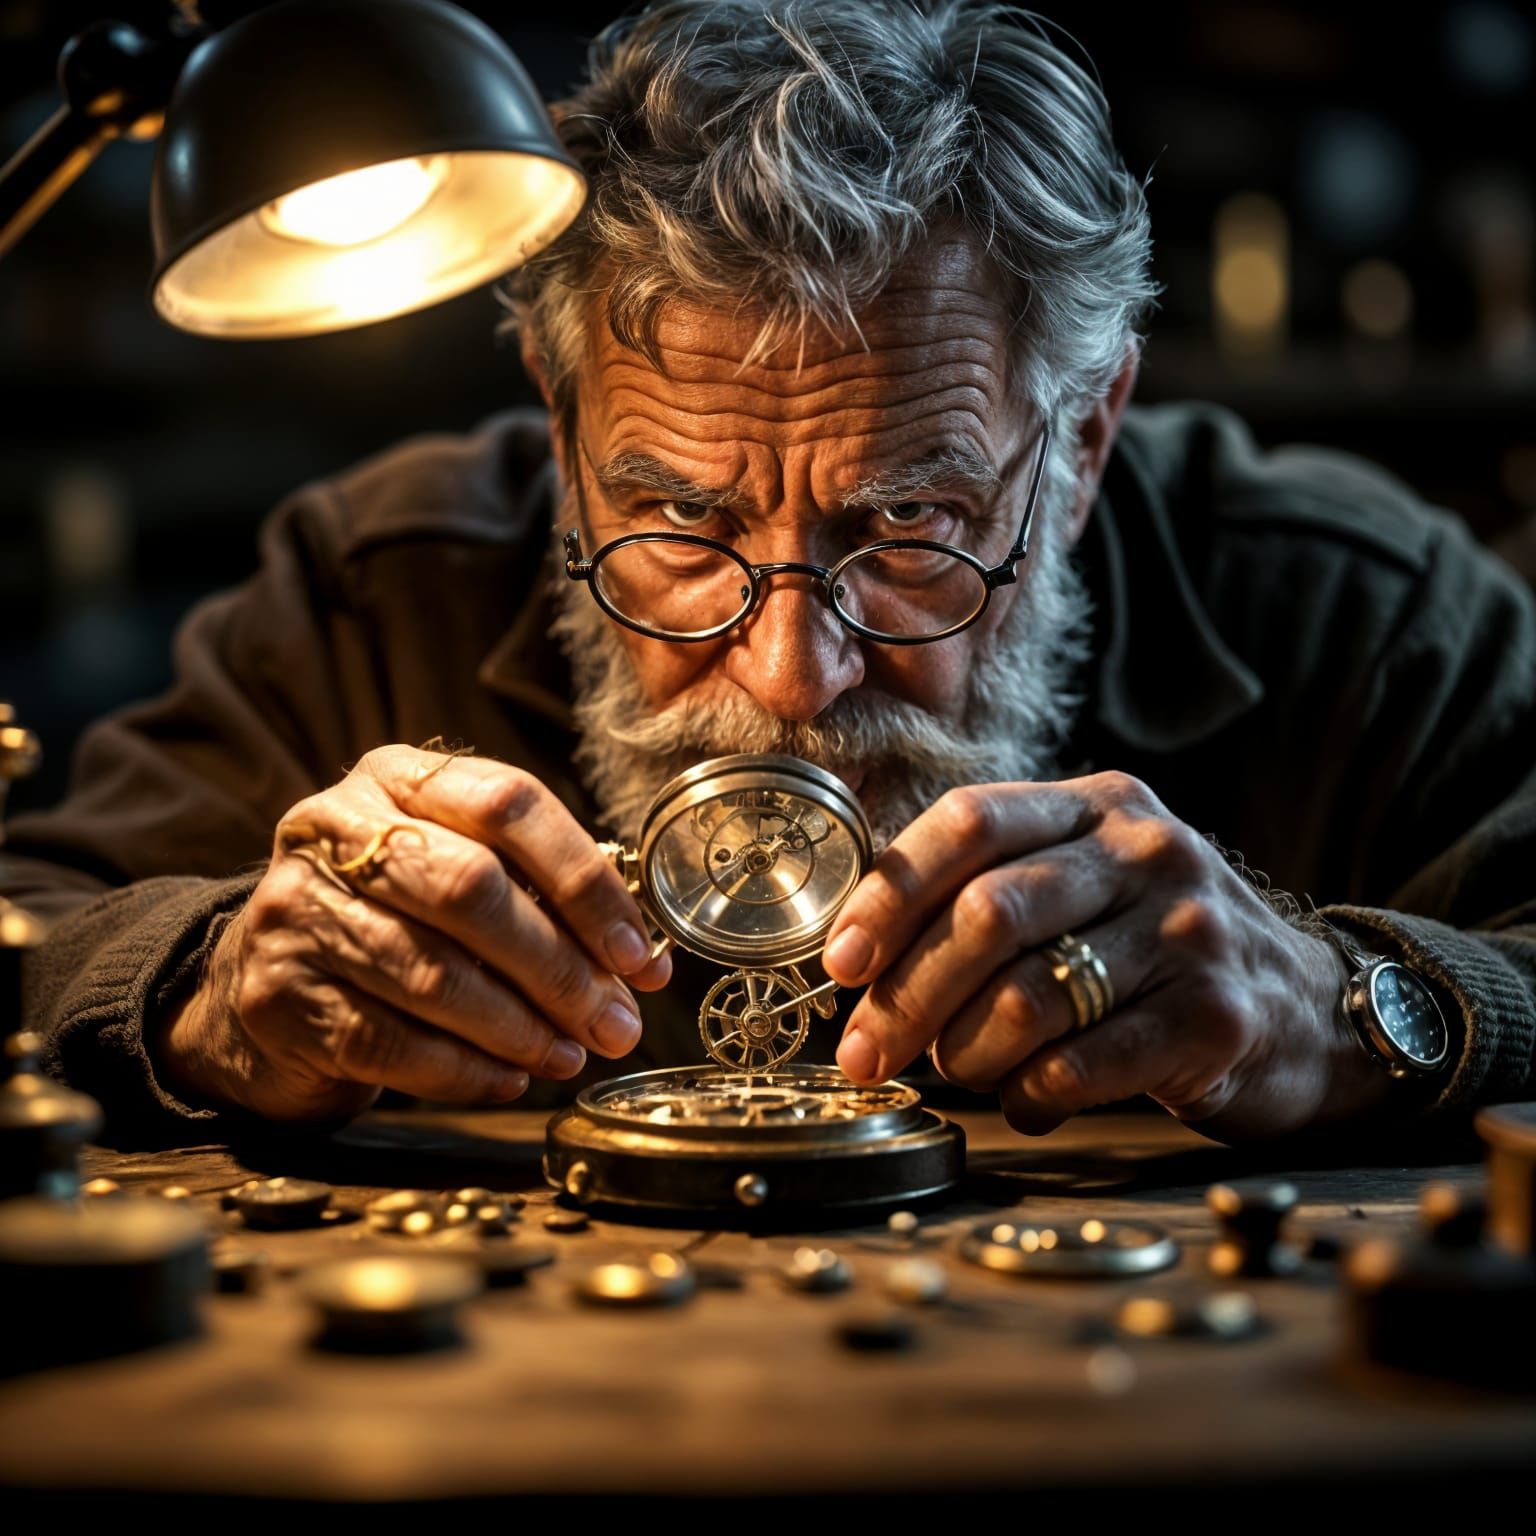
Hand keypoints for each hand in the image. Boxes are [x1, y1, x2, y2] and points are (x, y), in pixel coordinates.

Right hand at [153, 745, 670, 1123]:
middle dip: (558, 966)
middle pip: (470, 889)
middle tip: (616, 1022)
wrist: (257, 979)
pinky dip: (465, 1069)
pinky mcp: (277, 996)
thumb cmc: (392, 918)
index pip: (507, 803)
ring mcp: (294, 911)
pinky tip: (510, 1078)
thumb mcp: (454, 872)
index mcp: (396, 779)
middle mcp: (334, 829)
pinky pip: (390, 1043)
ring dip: (520, 1027)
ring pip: (431, 973)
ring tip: (571, 1054)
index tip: (635, 951)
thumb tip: (635, 961)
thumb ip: (536, 895)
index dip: (583, 880)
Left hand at [822, 773, 1388, 1142]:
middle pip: (989, 914)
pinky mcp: (1215, 1017)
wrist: (1309, 1006)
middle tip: (865, 1052)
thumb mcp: (1087, 880)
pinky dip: (1028, 1095)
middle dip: (907, 994)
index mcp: (1095, 804)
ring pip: (1029, 995)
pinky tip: (1021, 1101)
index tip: (842, 962)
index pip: (970, 822)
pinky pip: (1082, 1065)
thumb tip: (859, 949)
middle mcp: (1144, 851)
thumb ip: (993, 888)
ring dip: (965, 1051)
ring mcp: (1187, 932)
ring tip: (954, 1071)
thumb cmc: (1156, 947)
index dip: (890, 894)